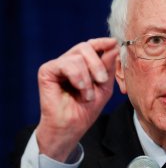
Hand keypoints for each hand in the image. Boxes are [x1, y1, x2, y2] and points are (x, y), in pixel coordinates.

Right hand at [35, 38, 118, 161]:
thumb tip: (113, 45)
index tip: (114, 44)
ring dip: (88, 77)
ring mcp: (58, 65)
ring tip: (87, 95)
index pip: (92, 45)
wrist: (71, 127)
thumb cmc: (87, 109)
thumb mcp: (104, 86)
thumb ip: (108, 66)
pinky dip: (77, 77)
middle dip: (98, 63)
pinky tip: (80, 89)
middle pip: (86, 46)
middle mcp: (69, 61)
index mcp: (83, 63)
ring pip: (78, 56)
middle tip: (102, 80)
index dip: (103, 42)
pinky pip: (66, 64)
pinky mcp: (47, 71)